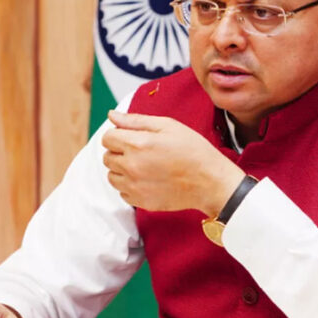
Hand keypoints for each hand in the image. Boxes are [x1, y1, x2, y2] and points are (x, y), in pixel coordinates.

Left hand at [102, 110, 244, 215]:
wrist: (210, 182)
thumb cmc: (193, 151)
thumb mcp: (168, 126)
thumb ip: (136, 120)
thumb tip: (112, 115)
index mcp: (137, 144)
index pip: (107, 138)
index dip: (118, 134)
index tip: (131, 137)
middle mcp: (131, 166)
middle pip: (107, 157)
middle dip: (119, 151)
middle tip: (141, 151)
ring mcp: (134, 186)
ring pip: (111, 176)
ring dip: (122, 170)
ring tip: (143, 166)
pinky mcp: (140, 202)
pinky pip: (122, 192)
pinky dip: (130, 186)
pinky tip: (147, 180)